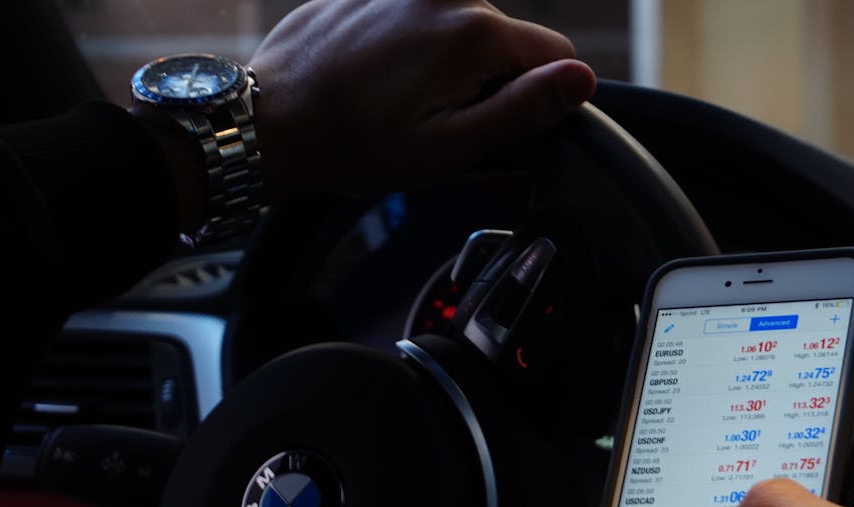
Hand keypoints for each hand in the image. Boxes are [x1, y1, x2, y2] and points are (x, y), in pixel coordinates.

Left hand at [248, 0, 595, 198]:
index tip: (491, 121)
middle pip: (507, 38)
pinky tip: (380, 74)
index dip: (536, 97)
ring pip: (465, 25)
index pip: (556, 55)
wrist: (271, 121)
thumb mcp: (451, 146)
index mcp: (474, 33)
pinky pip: (422, 13)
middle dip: (488, 77)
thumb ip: (525, 108)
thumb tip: (582, 78)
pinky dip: (414, 42)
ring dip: (449, 59)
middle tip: (435, 116)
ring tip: (400, 96)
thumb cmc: (355, 144)